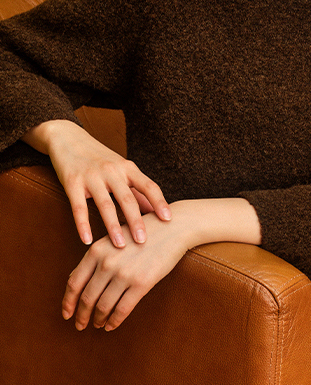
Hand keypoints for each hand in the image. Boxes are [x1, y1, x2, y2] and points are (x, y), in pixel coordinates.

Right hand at [24, 118, 171, 247]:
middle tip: (143, 241)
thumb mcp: (121, 170)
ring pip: (105, 204)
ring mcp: (92, 176)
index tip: (168, 219)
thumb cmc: (100, 159)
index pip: (149, 186)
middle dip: (136, 221)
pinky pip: (79, 207)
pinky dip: (83, 225)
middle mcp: (112, 171)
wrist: (68, 138)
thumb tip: (156, 212)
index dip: (159, 202)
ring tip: (120, 246)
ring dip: (113, 227)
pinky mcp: (72, 182)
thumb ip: (137, 190)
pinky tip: (87, 241)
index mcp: (128, 168)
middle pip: (128, 199)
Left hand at [62, 210, 189, 331]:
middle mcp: (106, 263)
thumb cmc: (142, 233)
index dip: (68, 301)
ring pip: (103, 306)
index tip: (66, 314)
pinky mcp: (142, 283)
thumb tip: (77, 280)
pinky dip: (114, 321)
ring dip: (98, 320)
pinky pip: (122, 309)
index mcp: (95, 251)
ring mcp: (124, 274)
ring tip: (97, 325)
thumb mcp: (114, 239)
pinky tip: (111, 326)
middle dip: (81, 315)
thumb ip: (96, 258)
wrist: (173, 228)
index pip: (74, 282)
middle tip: (80, 325)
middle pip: (87, 297)